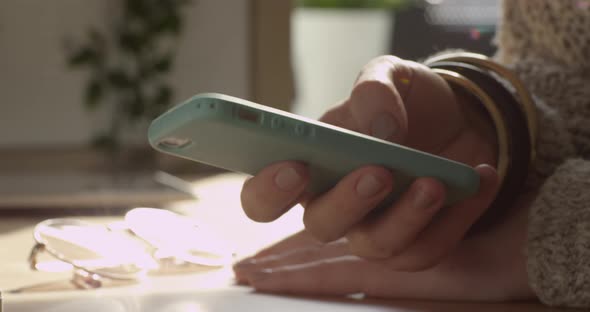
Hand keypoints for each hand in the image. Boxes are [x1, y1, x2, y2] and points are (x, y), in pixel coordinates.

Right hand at [240, 55, 499, 268]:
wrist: (456, 119)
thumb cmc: (406, 102)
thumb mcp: (388, 76)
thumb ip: (374, 90)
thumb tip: (381, 130)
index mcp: (307, 170)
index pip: (263, 198)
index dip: (269, 191)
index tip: (295, 166)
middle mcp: (333, 207)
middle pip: (320, 227)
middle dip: (346, 203)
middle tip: (376, 172)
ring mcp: (374, 229)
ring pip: (376, 246)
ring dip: (405, 217)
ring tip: (434, 181)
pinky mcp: (416, 243)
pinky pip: (429, 248)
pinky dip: (457, 217)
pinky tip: (478, 178)